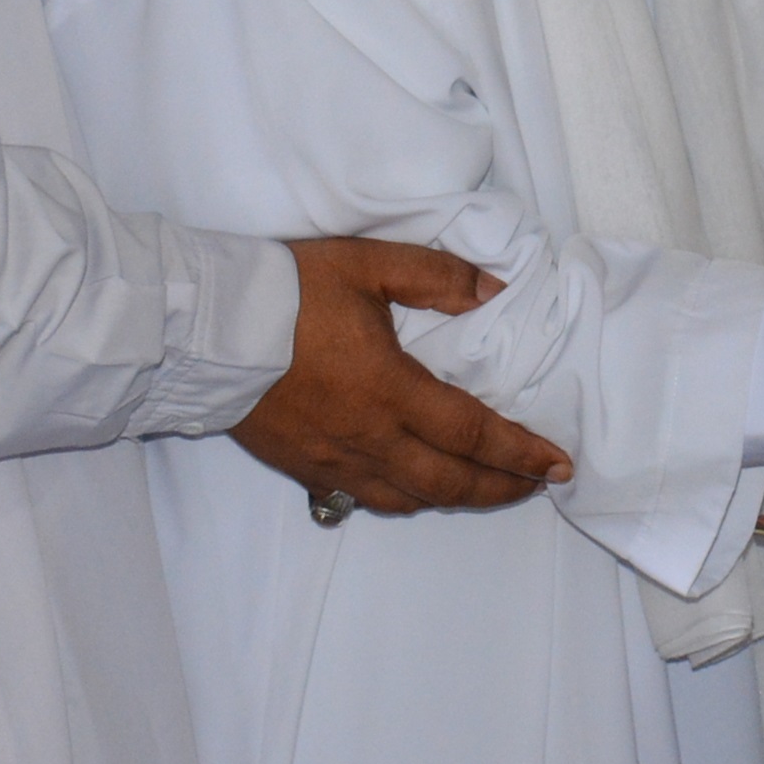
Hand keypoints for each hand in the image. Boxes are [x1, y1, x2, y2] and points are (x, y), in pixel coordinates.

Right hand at [231, 238, 573, 515]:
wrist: (205, 330)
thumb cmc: (288, 291)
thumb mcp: (368, 264)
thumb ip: (437, 277)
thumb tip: (495, 291)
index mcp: (391, 389)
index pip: (473, 433)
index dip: (521, 453)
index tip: (558, 463)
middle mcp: (368, 437)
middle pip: (450, 481)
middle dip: (502, 488)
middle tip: (538, 485)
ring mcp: (334, 461)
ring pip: (410, 498)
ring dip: (457, 498)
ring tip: (488, 489)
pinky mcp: (304, 468)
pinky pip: (366, 498)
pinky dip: (405, 498)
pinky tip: (417, 489)